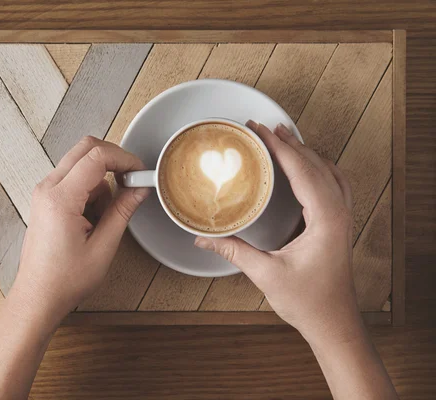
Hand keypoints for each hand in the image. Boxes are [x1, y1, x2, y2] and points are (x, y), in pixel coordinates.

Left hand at [14, 137, 149, 319]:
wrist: (38, 295)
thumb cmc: (64, 279)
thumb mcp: (104, 246)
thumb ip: (123, 211)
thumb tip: (140, 188)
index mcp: (60, 199)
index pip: (96, 156)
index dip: (124, 158)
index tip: (140, 171)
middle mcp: (47, 189)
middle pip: (85, 149)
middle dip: (113, 160)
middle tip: (131, 181)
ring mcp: (44, 192)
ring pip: (81, 165)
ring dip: (101, 182)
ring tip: (103, 219)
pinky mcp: (46, 199)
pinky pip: (74, 180)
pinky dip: (90, 192)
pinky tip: (92, 221)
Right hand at [194, 121, 358, 343]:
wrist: (334, 322)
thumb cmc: (309, 302)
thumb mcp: (267, 274)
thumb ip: (234, 251)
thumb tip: (204, 239)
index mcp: (326, 219)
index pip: (302, 170)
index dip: (279, 147)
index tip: (260, 131)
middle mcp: (338, 213)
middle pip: (316, 164)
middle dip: (289, 142)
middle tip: (263, 128)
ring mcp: (342, 217)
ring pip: (328, 170)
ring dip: (305, 151)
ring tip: (283, 137)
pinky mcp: (338, 224)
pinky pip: (333, 183)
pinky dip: (318, 166)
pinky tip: (307, 165)